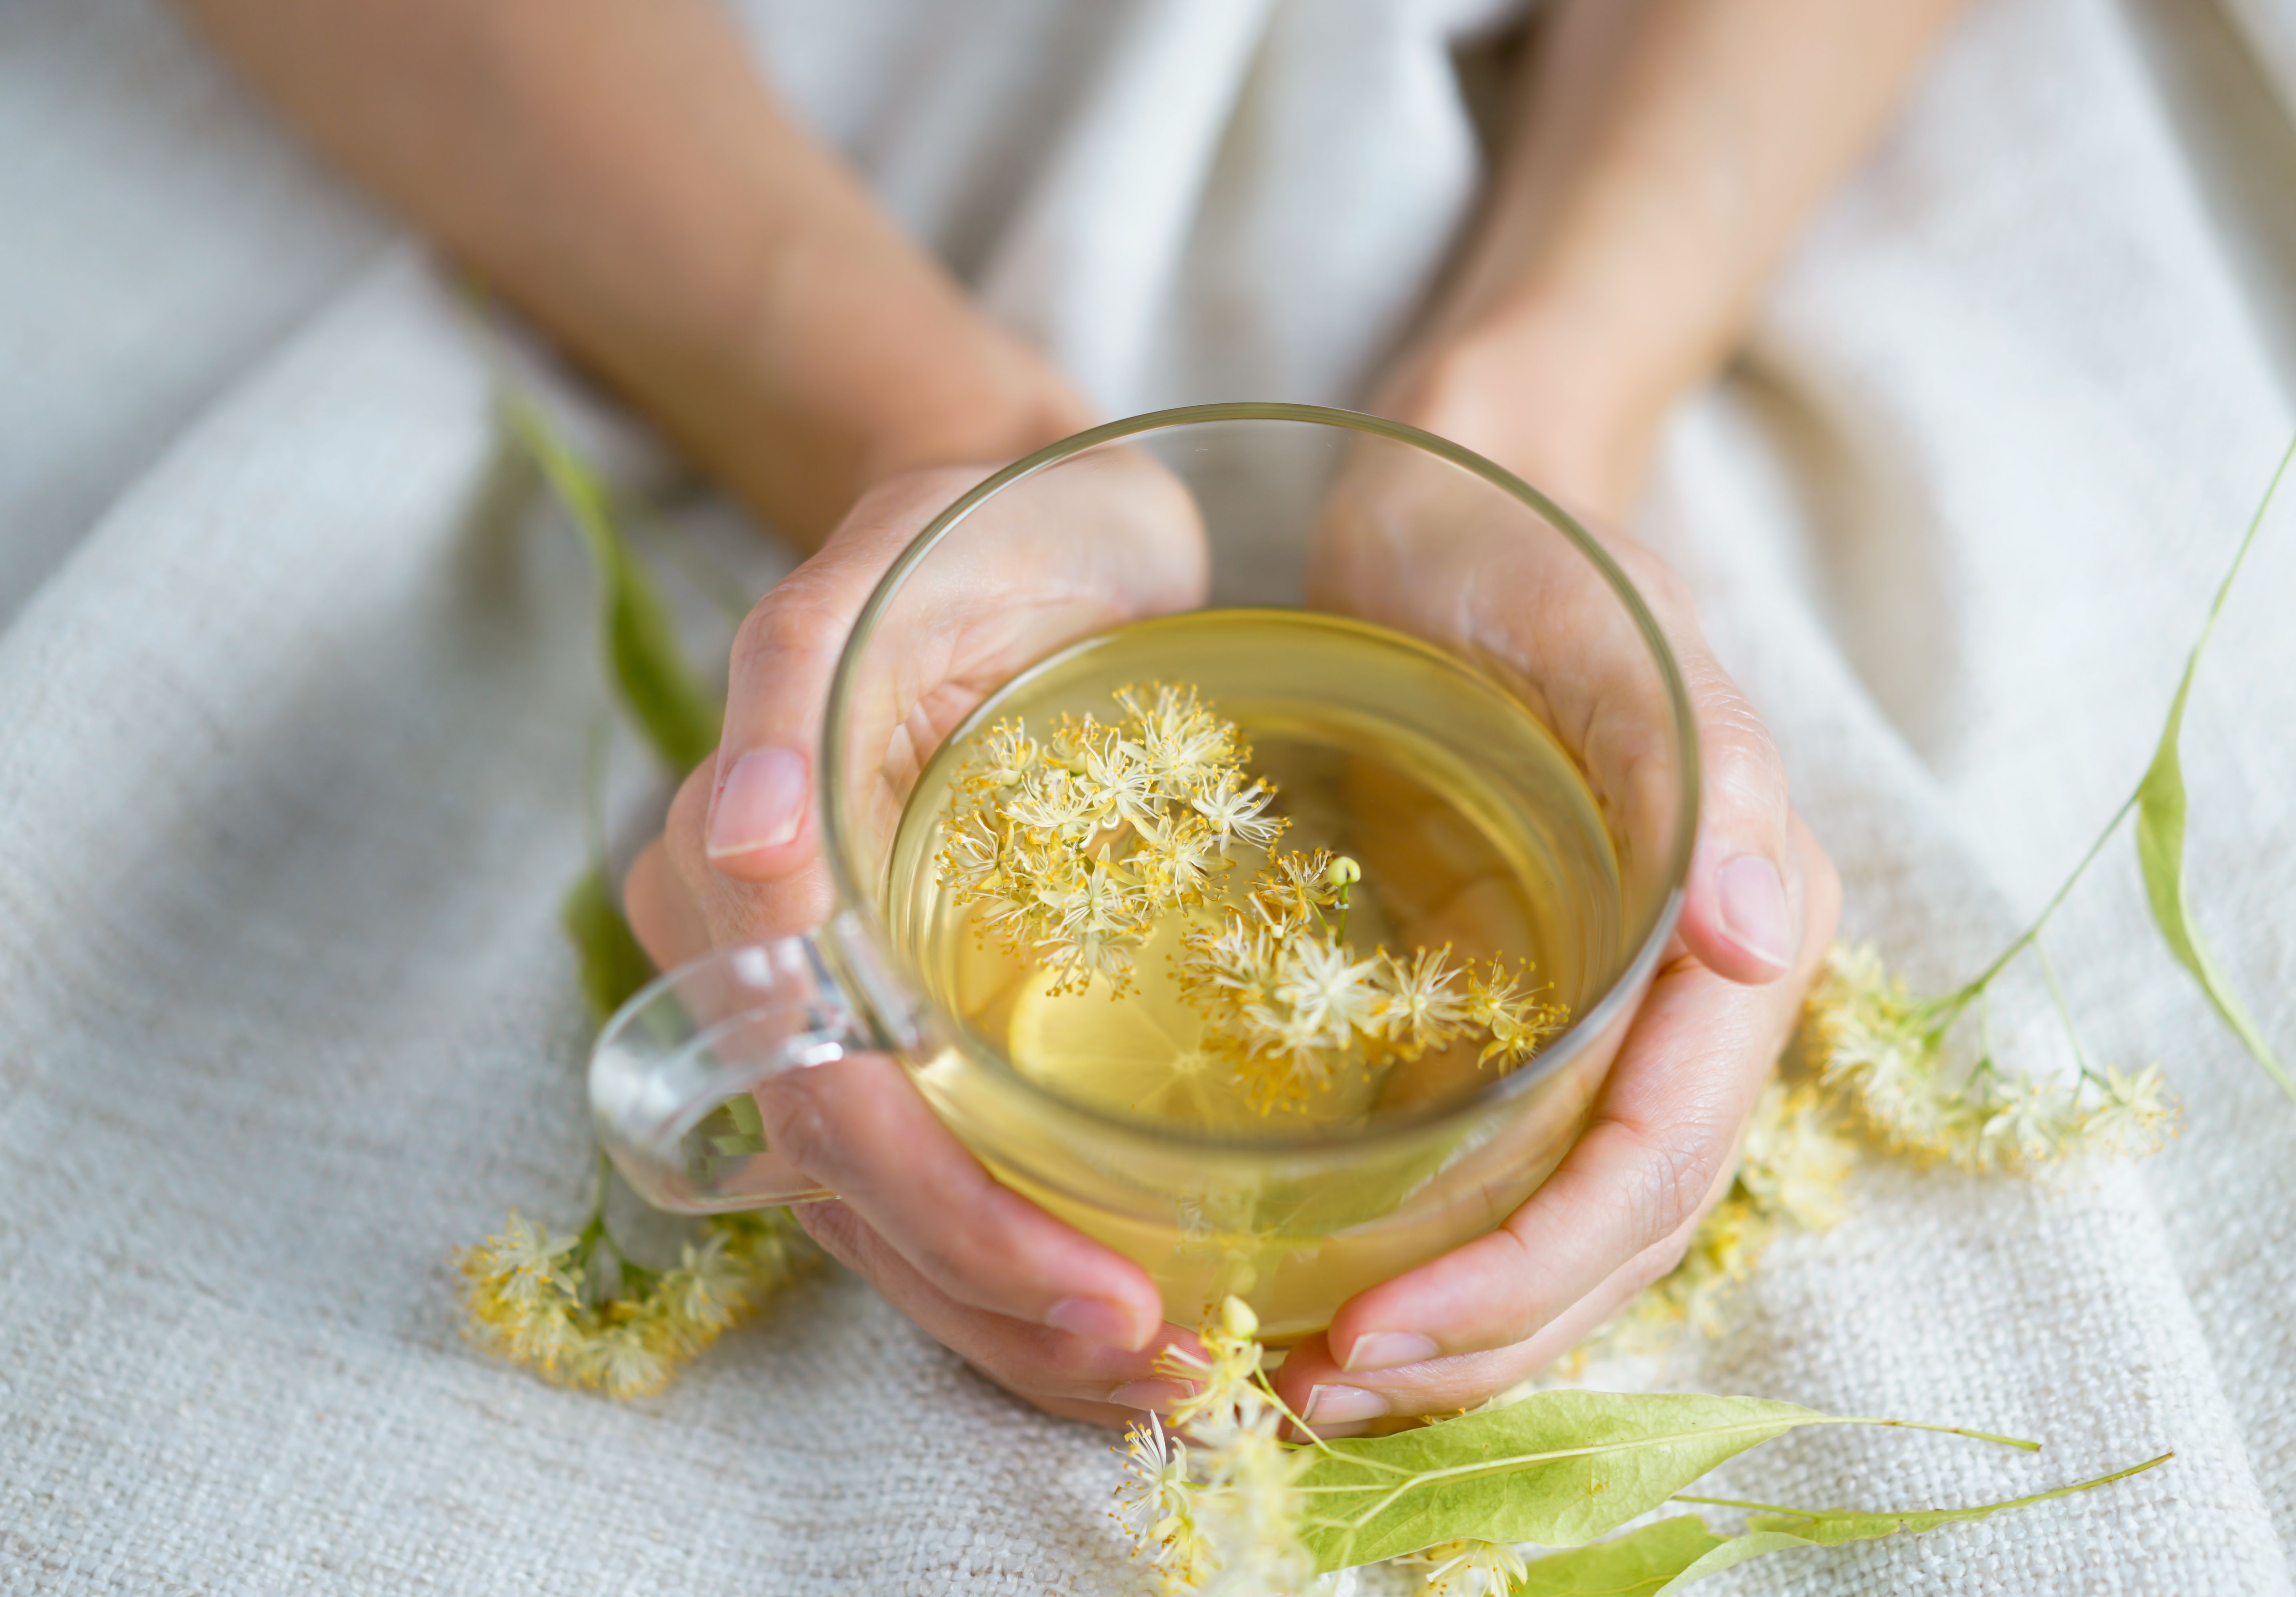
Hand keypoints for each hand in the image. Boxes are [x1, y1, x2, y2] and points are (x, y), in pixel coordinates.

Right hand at [623, 461, 1216, 1423]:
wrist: (1031, 521)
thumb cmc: (971, 531)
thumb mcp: (886, 564)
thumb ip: (791, 683)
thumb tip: (739, 837)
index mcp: (730, 877)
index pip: (824, 1101)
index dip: (949, 1215)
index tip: (1099, 1291)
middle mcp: (760, 968)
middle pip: (857, 1193)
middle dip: (995, 1301)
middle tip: (1164, 1369)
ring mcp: (836, 1002)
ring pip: (892, 1214)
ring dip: (1013, 1316)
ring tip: (1166, 1372)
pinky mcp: (918, 1010)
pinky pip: (946, 1166)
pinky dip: (1028, 1253)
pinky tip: (1139, 1302)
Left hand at [1268, 374, 1840, 1433]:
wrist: (1464, 503)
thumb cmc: (1537, 552)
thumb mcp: (1616, 634)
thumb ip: (1704, 771)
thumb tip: (1762, 931)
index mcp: (1745, 935)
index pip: (1655, 1163)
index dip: (1532, 1274)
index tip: (1380, 1333)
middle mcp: (1693, 999)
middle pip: (1615, 1230)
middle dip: (1486, 1335)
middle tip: (1319, 1392)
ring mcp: (1610, 1010)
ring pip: (1561, 1224)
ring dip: (1458, 1324)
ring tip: (1315, 1378)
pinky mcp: (1524, 1003)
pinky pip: (1499, 1164)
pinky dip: (1429, 1246)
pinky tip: (1327, 1282)